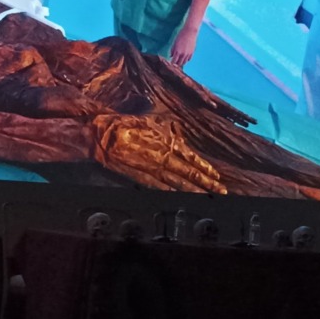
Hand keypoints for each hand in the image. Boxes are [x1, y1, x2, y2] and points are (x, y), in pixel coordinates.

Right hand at [92, 114, 225, 193]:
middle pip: (187, 170)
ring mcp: (149, 167)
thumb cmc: (122, 124)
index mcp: (163, 139)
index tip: (216, 175)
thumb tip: (179, 137)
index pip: (189, 155)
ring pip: (176, 180)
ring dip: (193, 189)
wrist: (99, 134)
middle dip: (205, 181)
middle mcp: (160, 154)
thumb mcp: (147, 120)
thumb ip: (165, 130)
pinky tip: (182, 198)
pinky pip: (159, 186)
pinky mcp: (138, 176)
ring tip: (208, 196)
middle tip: (220, 190)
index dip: (203, 166)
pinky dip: (172, 192)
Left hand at [169, 26, 197, 66]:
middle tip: (174, 64)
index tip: (170, 63)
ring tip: (179, 62)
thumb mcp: (174, 43)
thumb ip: (172, 50)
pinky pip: (189, 59)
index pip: (174, 61)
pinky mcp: (192, 52)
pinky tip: (184, 59)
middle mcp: (183, 54)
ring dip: (181, 63)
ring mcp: (188, 53)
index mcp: (177, 52)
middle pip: (179, 63)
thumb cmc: (181, 36)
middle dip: (176, 64)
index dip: (172, 63)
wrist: (190, 32)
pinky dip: (186, 60)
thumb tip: (171, 56)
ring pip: (184, 62)